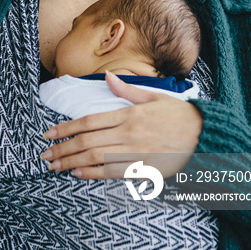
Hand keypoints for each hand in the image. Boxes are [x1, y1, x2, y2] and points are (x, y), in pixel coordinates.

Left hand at [41, 71, 202, 178]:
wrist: (206, 137)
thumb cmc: (180, 116)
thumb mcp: (154, 97)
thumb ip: (127, 90)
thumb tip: (107, 76)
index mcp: (129, 114)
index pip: (89, 121)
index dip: (66, 128)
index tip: (49, 133)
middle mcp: (128, 133)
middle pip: (87, 141)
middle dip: (63, 148)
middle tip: (45, 155)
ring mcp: (135, 152)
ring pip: (95, 157)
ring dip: (72, 162)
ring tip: (55, 166)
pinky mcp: (144, 168)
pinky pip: (113, 173)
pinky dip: (93, 173)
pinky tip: (79, 173)